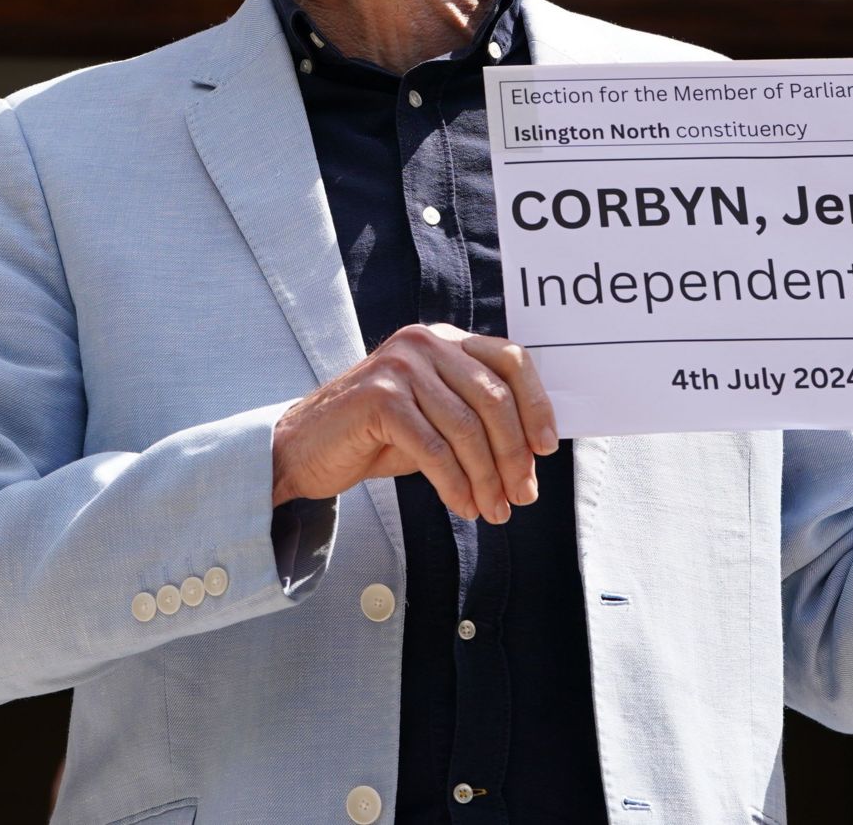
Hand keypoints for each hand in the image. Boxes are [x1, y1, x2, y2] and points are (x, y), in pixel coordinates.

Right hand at [271, 323, 558, 522]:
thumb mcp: (435, 420)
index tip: (547, 448)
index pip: (511, 359)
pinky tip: (462, 506)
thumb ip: (477, 421)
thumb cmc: (376, 437)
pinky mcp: (379, 398)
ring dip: (487, 478)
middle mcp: (425, 343)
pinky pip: (434, 448)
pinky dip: (455, 484)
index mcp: (445, 340)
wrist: (304, 448)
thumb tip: (532, 454)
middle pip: (493, 398)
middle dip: (514, 454)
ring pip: (466, 428)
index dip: (536, 404)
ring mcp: (400, 367)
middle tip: (522, 496)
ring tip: (494, 511)